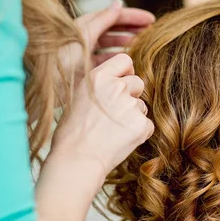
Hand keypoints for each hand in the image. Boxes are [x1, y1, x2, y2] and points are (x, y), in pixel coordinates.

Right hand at [52, 54, 153, 182]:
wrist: (77, 160)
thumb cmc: (72, 134)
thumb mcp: (78, 98)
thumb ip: (100, 87)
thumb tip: (116, 82)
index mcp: (98, 77)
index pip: (125, 61)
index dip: (125, 73)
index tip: (121, 84)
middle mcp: (116, 87)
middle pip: (138, 83)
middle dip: (131, 96)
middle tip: (115, 115)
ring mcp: (130, 106)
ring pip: (142, 106)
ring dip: (134, 116)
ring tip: (114, 131)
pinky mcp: (142, 124)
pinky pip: (148, 124)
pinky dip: (139, 133)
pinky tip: (121, 140)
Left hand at [59, 0, 154, 85]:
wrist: (48, 86)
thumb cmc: (61, 59)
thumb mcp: (83, 36)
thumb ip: (101, 21)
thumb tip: (118, 5)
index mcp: (84, 26)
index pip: (113, 16)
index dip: (132, 17)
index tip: (151, 20)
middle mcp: (86, 38)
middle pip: (114, 30)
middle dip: (133, 30)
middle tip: (151, 33)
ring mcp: (88, 55)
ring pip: (112, 47)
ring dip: (128, 45)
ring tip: (143, 47)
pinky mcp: (89, 70)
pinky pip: (109, 62)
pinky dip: (120, 61)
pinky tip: (131, 63)